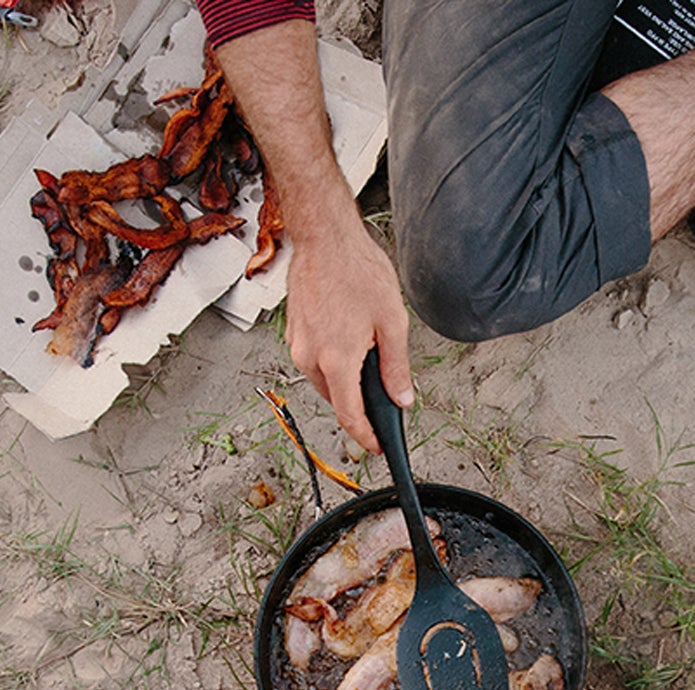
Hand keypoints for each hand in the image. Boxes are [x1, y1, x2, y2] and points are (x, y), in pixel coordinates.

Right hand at [282, 216, 412, 455]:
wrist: (324, 238)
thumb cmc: (357, 271)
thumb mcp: (392, 322)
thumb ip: (396, 366)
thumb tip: (401, 398)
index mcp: (337, 360)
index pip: (349, 415)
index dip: (365, 436)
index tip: (376, 445)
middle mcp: (311, 357)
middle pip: (336, 399)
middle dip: (358, 403)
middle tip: (383, 393)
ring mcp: (298, 343)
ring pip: (324, 379)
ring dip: (345, 378)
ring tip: (368, 352)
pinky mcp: (293, 330)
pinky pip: (314, 358)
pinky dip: (333, 359)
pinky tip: (349, 335)